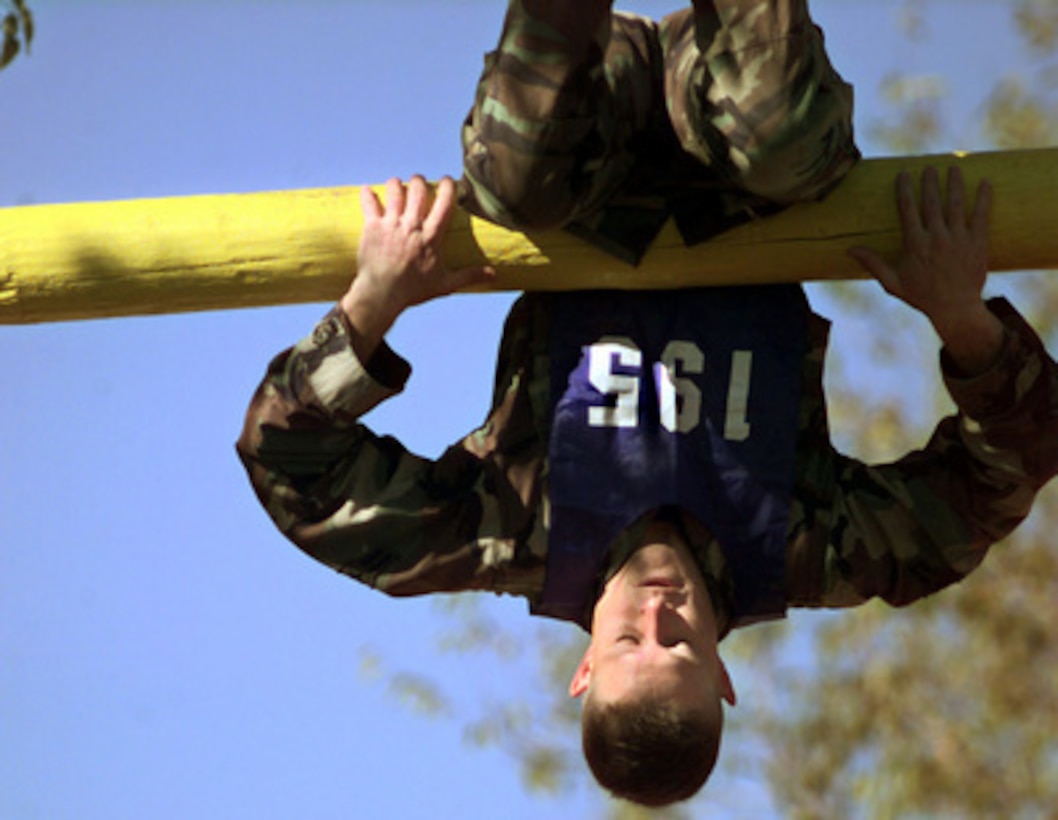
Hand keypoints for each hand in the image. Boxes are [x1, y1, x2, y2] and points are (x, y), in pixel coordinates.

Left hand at [341, 175, 494, 359]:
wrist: (381, 296)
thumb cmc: (413, 291)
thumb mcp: (445, 285)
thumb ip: (469, 276)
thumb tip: (494, 274)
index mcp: (431, 237)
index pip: (444, 202)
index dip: (448, 186)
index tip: (448, 180)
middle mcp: (412, 226)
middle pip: (418, 188)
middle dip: (419, 181)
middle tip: (418, 184)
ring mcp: (391, 224)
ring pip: (394, 189)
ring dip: (396, 184)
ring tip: (396, 186)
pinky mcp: (372, 227)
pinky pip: (369, 202)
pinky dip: (367, 194)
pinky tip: (368, 190)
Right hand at [848, 166, 1003, 374]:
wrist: (955, 308)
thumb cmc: (921, 295)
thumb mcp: (893, 282)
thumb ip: (873, 263)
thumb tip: (850, 249)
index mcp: (915, 244)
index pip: (908, 210)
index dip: (905, 190)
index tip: (903, 174)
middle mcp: (936, 238)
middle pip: (932, 202)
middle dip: (929, 182)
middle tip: (928, 166)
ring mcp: (958, 239)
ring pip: (955, 204)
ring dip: (954, 183)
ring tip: (952, 167)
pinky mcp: (977, 242)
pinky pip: (980, 215)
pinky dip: (982, 198)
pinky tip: (983, 182)